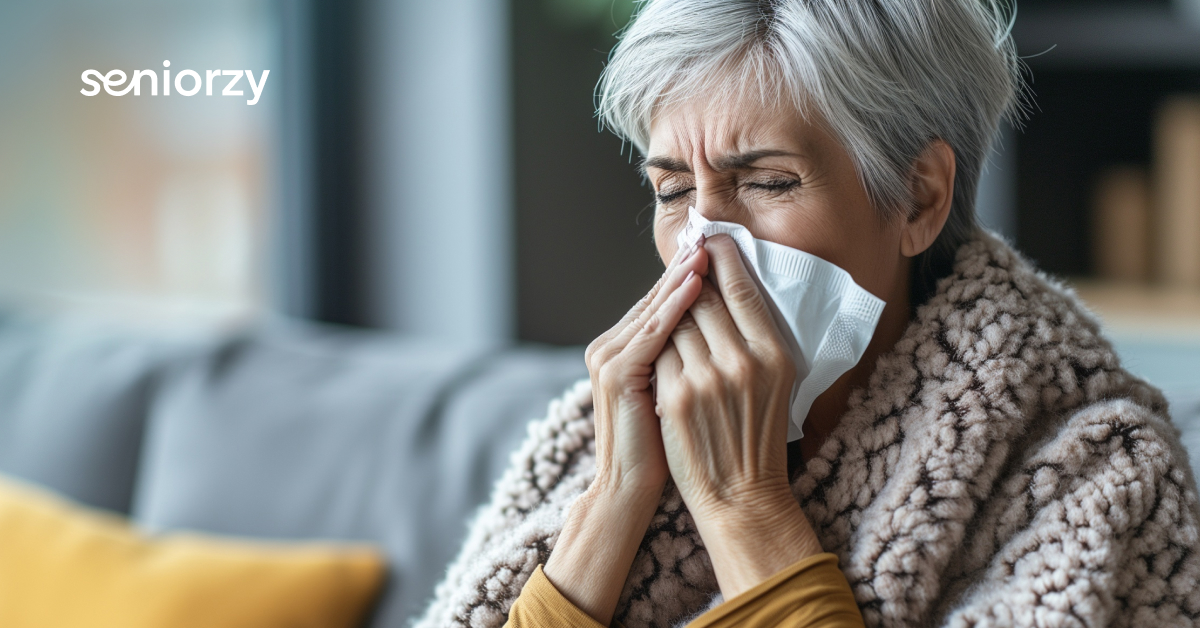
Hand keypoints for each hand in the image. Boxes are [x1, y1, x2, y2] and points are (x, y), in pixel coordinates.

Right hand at [543, 236, 707, 624]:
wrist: (630, 490)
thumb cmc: (662, 446)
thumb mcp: (673, 388)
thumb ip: (683, 355)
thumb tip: (717, 323)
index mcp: (619, 348)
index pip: (659, 302)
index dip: (688, 275)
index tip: (717, 248)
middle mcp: (607, 346)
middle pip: (655, 297)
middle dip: (686, 266)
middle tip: (713, 234)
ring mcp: (607, 357)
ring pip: (654, 308)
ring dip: (683, 277)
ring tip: (708, 249)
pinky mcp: (616, 371)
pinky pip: (653, 330)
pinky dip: (675, 305)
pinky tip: (697, 285)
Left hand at [654, 233, 822, 598]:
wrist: (740, 494)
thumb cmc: (759, 434)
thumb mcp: (778, 381)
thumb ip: (756, 336)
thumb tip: (731, 284)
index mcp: (775, 354)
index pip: (743, 289)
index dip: (724, 258)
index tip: (712, 239)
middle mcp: (743, 362)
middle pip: (702, 299)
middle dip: (690, 277)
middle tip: (685, 254)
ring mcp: (706, 378)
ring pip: (675, 321)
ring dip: (669, 310)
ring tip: (670, 297)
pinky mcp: (675, 395)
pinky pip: (658, 351)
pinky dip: (655, 343)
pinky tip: (655, 339)